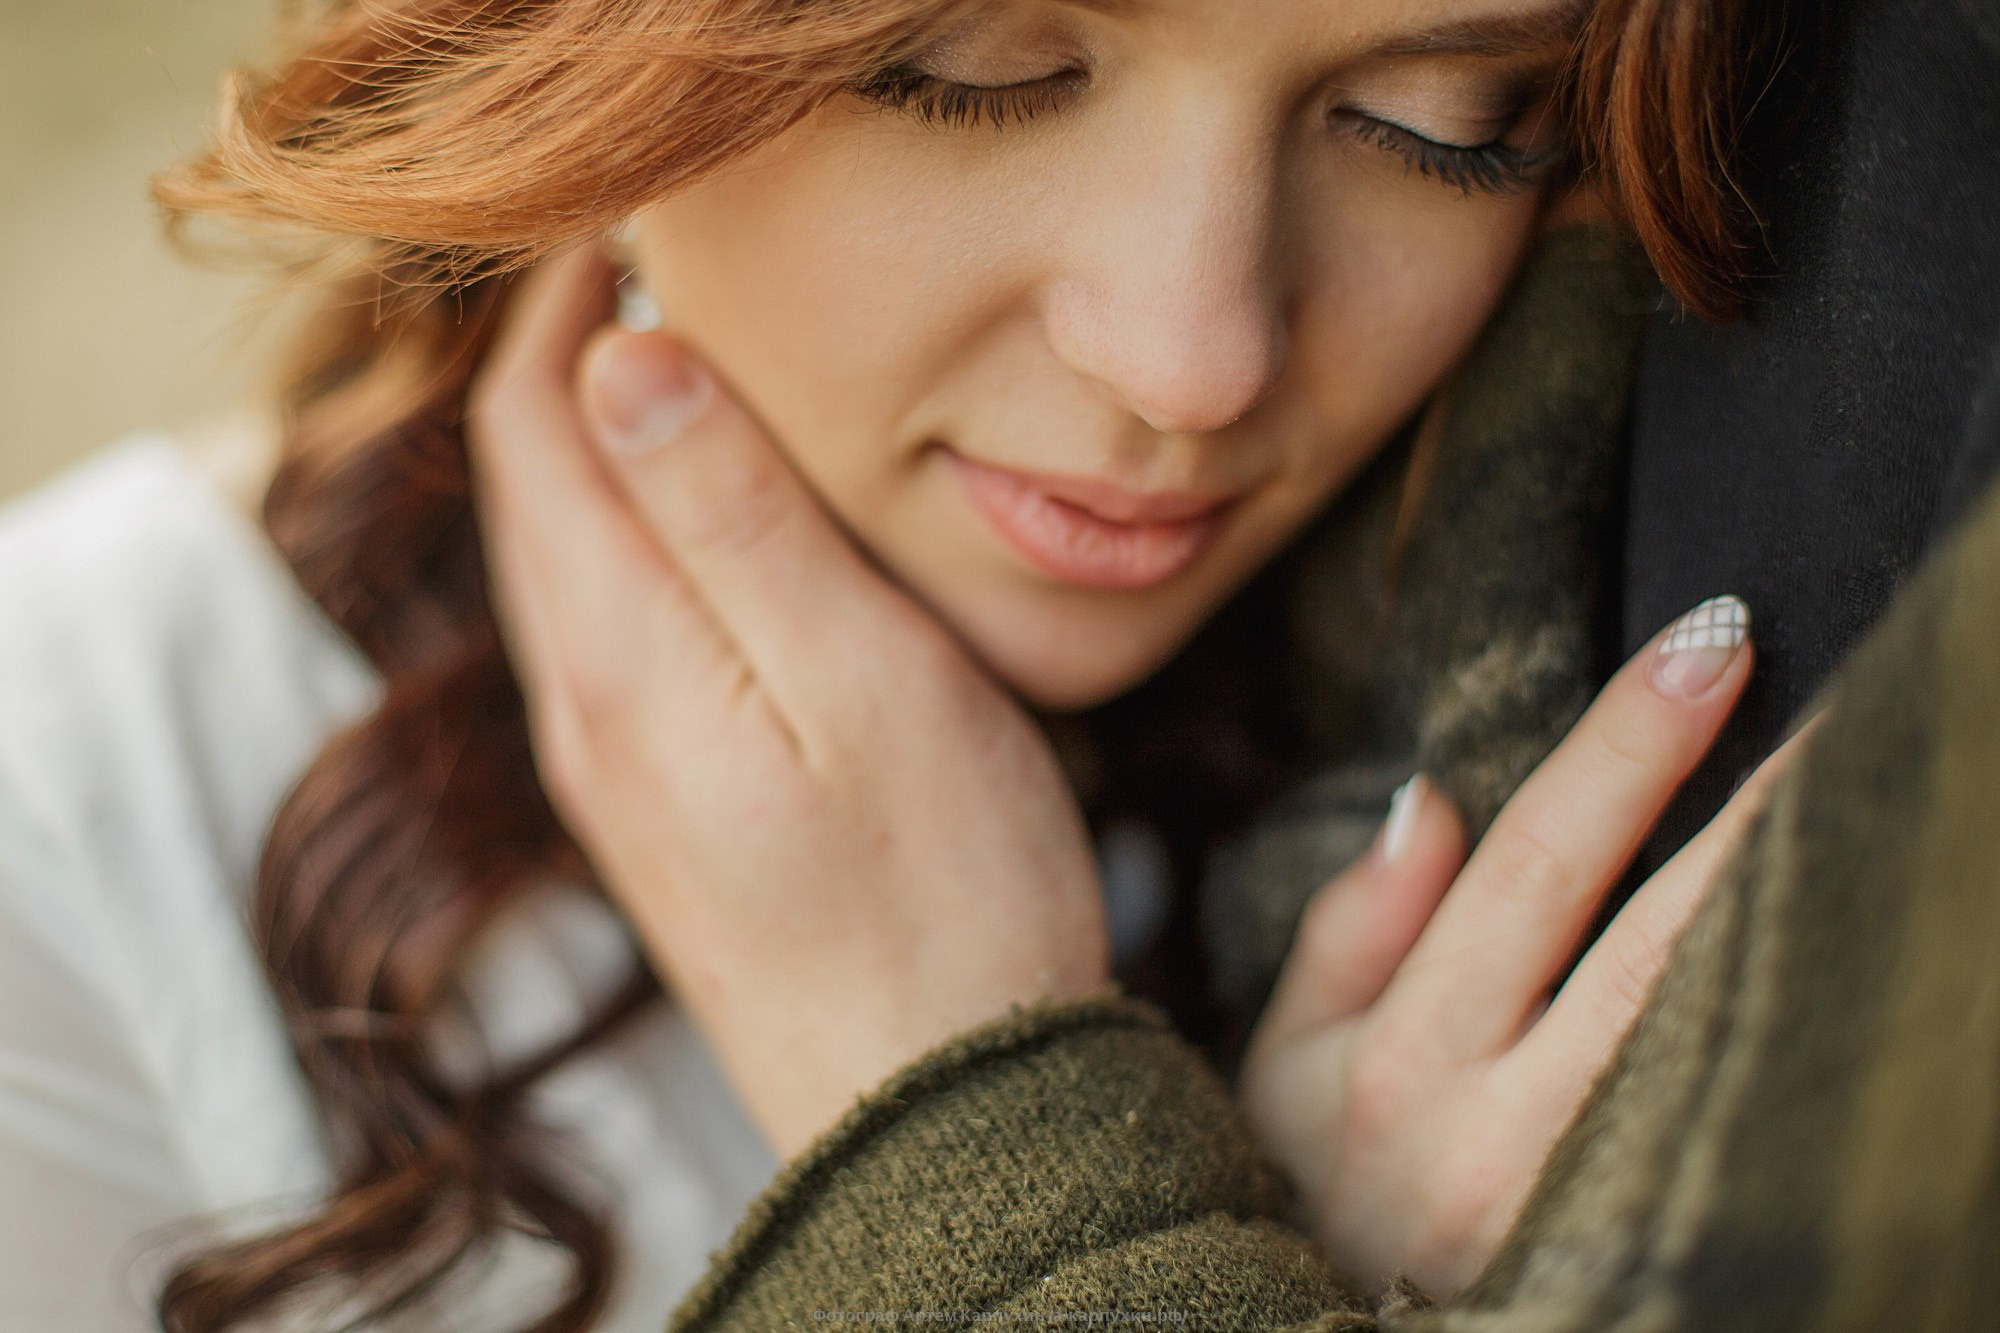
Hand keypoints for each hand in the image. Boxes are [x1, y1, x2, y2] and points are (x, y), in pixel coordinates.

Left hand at [467, 249, 1109, 1157]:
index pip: (536, 440)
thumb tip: (624, 356)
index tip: (626, 235)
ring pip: (566, 576)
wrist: (935, 1110)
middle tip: (650, 283)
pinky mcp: (662, 821)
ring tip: (681, 388)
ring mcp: (616, 780)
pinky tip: (710, 550)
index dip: (556, 319)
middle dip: (568, 379)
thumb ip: (736, 517)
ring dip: (600, 466)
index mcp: (625, 658)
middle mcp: (587, 716)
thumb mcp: (862, 675)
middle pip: (533, 502)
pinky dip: (633, 556)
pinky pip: (608, 648)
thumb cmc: (942, 890)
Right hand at [1241, 598, 1797, 1298]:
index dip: (1625, 747)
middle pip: (1655, 940)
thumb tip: (1433, 801)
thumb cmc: (1313, 1194)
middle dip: (1748, 804)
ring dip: (1791, 908)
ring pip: (1712, 1030)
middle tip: (1840, 687)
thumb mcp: (1288, 1065)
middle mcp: (1496, 1132)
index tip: (1706, 643)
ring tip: (1858, 794)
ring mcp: (1579, 1201)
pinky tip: (1827, 942)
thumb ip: (1350, 933)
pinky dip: (1784, 1018)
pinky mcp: (1642, 1238)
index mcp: (1400, 1060)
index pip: (1534, 866)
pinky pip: (1729, 1112)